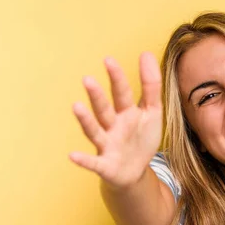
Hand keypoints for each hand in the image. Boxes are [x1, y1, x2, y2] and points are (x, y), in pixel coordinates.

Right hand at [69, 53, 162, 188]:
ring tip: (77, 107)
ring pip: (95, 131)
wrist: (136, 171)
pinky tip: (72, 155)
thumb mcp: (152, 111)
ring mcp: (107, 145)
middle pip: (104, 109)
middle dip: (97, 96)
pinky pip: (93, 163)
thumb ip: (151, 85)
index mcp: (126, 112)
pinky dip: (83, 160)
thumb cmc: (141, 138)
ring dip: (86, 120)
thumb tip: (147, 53)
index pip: (122, 93)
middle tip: (88, 80)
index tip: (108, 60)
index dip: (117, 78)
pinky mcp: (105, 166)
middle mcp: (112, 126)